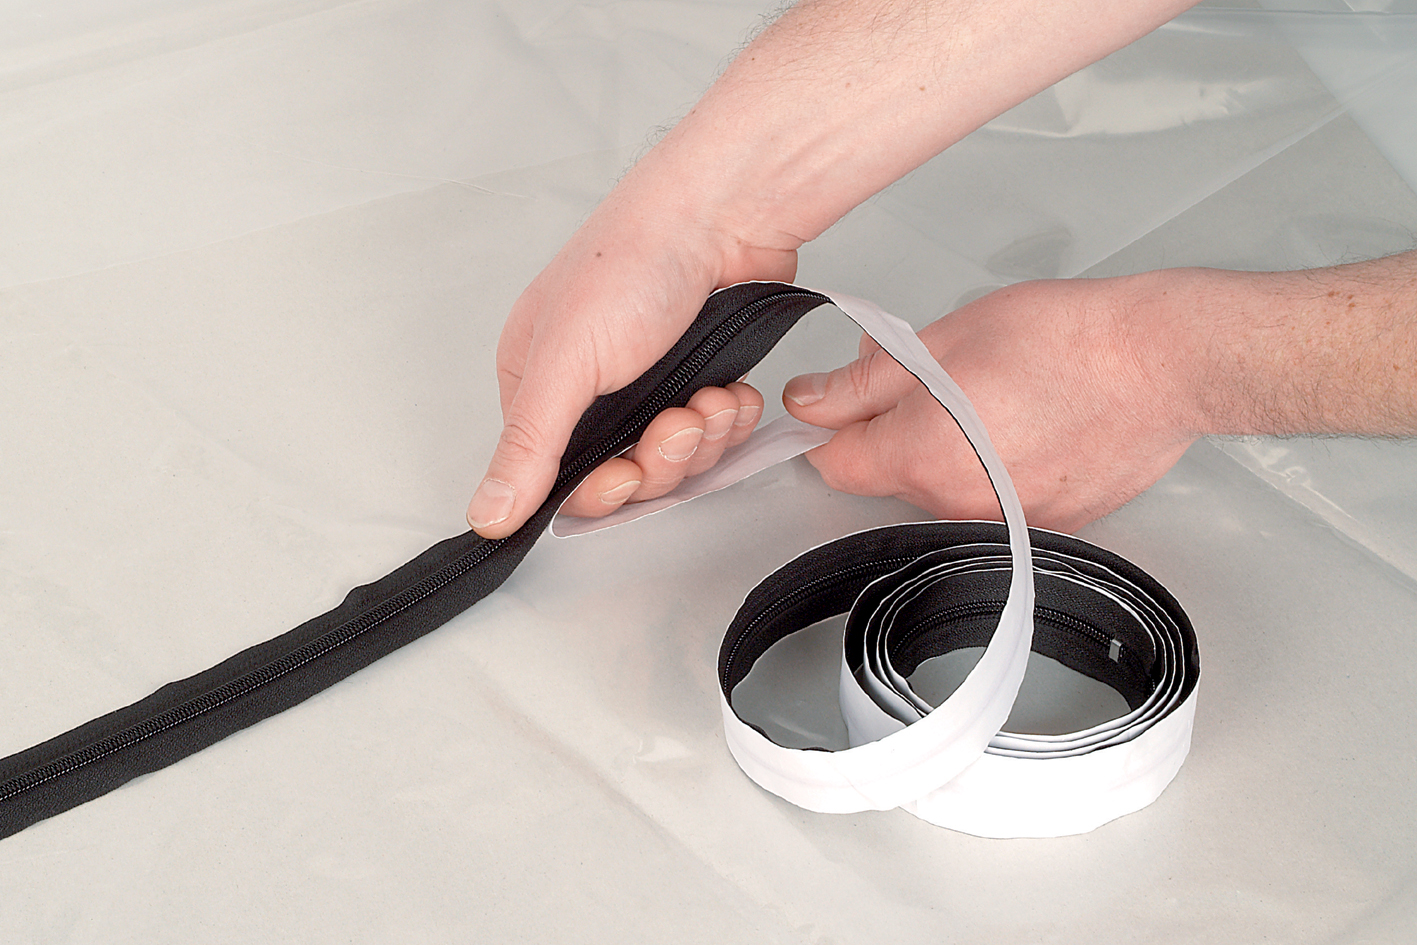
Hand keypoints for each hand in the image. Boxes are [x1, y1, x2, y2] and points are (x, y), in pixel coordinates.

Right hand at [465, 174, 796, 536]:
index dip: (598, 491)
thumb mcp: (564, 362)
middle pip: (623, 475)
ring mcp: (650, 384)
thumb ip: (529, 445)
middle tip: (678, 422)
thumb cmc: (633, 262)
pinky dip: (729, 421)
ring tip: (709, 397)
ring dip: (700, 438)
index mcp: (537, 382)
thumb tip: (488, 515)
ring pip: (675, 460)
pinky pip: (716, 436)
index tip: (626, 475)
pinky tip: (732, 391)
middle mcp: (591, 389)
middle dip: (660, 460)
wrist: (724, 215)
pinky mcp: (700, 377)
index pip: (556, 476)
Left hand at [781, 275, 1195, 531]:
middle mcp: (955, 507)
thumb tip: (806, 404)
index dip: (834, 424)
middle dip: (899, 426)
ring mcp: (1004, 524)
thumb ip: (862, 382)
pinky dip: (1000, 468)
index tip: (853, 397)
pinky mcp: (1048, 528)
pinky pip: (996, 500)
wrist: (1162, 364)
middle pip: (892, 475)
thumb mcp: (939, 342)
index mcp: (917, 459)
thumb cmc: (1061, 342)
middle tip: (943, 374)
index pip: (834, 463)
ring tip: (999, 396)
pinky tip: (1034, 426)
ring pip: (946, 487)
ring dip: (951, 447)